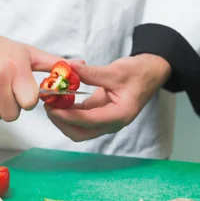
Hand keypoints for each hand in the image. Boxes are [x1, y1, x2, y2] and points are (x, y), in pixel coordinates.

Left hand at [45, 54, 171, 141]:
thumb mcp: (116, 71)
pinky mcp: (100, 114)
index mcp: (119, 115)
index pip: (88, 121)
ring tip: (51, 100)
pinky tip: (60, 98)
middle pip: (80, 133)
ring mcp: (105, 120)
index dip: (67, 115)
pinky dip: (69, 110)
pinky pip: (81, 118)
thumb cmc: (139, 73)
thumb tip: (69, 67)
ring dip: (63, 117)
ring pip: (78, 128)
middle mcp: (112, 123)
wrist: (151, 73)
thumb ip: (91, 73)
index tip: (52, 106)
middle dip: (61, 121)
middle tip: (48, 104)